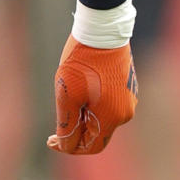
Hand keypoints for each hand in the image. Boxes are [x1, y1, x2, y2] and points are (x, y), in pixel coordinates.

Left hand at [47, 36, 137, 155]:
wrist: (101, 31)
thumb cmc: (81, 63)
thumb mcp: (66, 95)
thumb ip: (67, 125)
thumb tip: (65, 146)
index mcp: (112, 117)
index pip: (91, 147)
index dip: (69, 148)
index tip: (50, 140)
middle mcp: (125, 112)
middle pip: (96, 134)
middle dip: (75, 133)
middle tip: (54, 126)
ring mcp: (129, 99)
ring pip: (101, 120)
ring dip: (83, 118)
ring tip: (67, 102)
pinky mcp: (127, 88)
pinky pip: (108, 106)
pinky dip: (91, 107)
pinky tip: (79, 93)